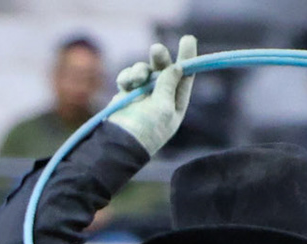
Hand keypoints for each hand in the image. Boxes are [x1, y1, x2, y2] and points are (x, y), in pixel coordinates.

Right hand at [108, 35, 195, 157]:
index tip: (187, 38)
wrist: (119, 142)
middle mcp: (161, 97)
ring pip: (145, 70)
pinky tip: (125, 85)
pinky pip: (129, 76)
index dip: (187, 57)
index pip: (184, 77)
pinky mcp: (127, 93)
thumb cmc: (146, 129)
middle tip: (156, 51)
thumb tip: (177, 67)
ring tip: (135, 80)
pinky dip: (127, 77)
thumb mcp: (163, 107)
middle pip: (164, 69)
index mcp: (176, 103)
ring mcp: (143, 95)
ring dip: (140, 70)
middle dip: (160, 58)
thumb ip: (169, 84)